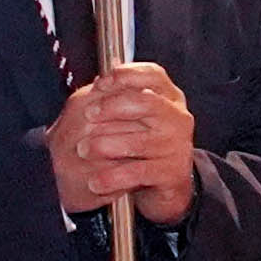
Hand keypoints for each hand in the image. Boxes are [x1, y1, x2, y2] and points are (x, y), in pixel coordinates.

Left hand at [46, 59, 195, 223]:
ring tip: (83, 150)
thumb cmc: (143, 144)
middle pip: (147, 102)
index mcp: (169, 97)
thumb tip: (99, 83)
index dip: (126, 75)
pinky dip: (112, 177)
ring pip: (139, 141)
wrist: (163, 185)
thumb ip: (118, 98)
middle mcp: (177, 118)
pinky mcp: (172, 173)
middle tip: (87, 115)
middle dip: (112, 106)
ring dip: (105, 144)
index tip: (100, 83)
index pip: (154, 75)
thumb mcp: (134, 117)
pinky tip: (95, 182)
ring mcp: (177, 146)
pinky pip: (137, 173)